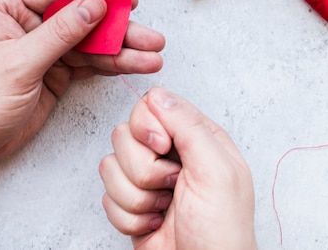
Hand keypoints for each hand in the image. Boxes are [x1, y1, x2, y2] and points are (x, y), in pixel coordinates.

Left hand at [0, 0, 164, 162]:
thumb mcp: (20, 62)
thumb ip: (60, 32)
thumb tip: (95, 4)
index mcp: (8, 10)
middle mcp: (28, 24)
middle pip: (80, 17)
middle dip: (116, 28)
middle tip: (149, 35)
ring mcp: (44, 48)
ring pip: (89, 42)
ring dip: (121, 49)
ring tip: (153, 55)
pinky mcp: (55, 71)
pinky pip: (88, 63)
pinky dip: (111, 65)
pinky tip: (136, 65)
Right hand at [99, 87, 255, 249]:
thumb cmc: (221, 232)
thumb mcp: (216, 172)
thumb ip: (189, 127)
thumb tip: (158, 94)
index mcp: (195, 137)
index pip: (151, 106)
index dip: (148, 126)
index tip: (162, 149)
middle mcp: (170, 154)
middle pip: (125, 135)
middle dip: (143, 168)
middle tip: (170, 187)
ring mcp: (148, 179)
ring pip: (110, 165)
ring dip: (136, 197)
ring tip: (163, 209)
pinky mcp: (131, 203)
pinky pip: (106, 196)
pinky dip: (129, 216)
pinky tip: (154, 224)